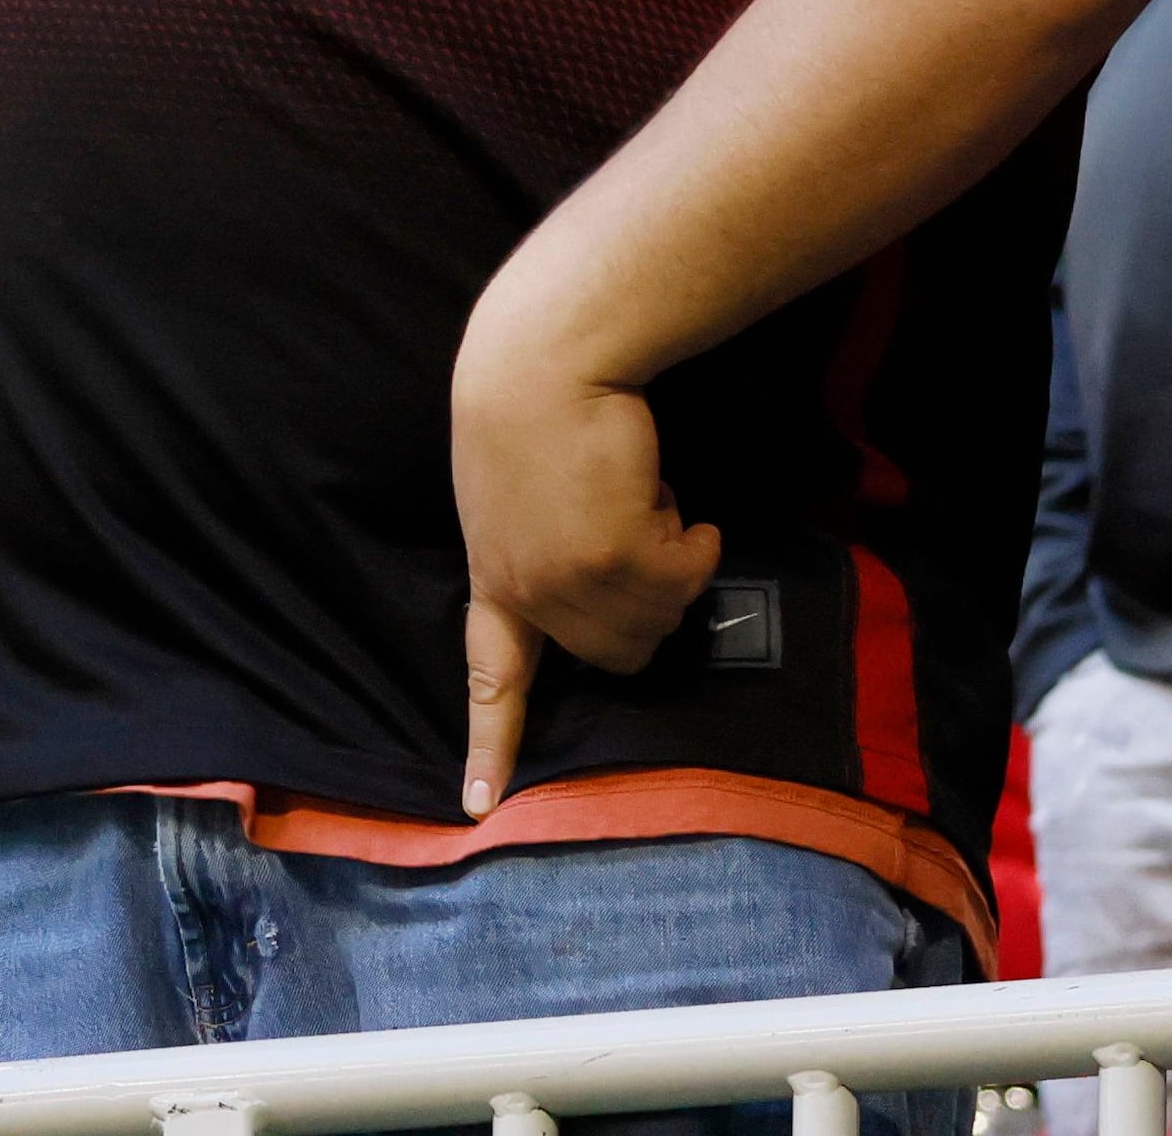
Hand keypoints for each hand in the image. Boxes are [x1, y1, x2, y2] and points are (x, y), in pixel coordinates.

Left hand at [449, 309, 718, 816]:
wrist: (538, 363)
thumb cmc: (524, 417)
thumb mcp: (513, 502)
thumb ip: (544, 557)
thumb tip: (606, 593)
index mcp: (493, 579)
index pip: (489, 678)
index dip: (492, 746)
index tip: (480, 808)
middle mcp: (528, 593)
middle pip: (621, 653)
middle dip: (647, 605)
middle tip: (639, 532)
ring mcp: (569, 581)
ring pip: (662, 616)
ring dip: (670, 559)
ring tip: (638, 496)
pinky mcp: (615, 556)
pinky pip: (686, 574)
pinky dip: (692, 537)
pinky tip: (664, 493)